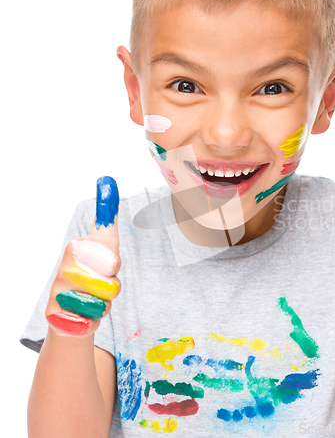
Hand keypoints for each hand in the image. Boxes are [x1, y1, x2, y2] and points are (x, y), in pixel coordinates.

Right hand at [45, 176, 120, 335]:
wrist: (72, 313)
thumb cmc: (92, 274)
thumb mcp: (103, 244)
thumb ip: (106, 218)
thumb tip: (107, 179)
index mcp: (75, 247)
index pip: (107, 250)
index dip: (113, 259)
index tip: (109, 260)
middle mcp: (63, 267)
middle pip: (111, 277)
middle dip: (113, 283)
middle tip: (102, 282)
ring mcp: (59, 292)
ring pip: (105, 298)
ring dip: (106, 301)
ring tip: (93, 298)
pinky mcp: (58, 317)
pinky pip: (94, 318)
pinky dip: (95, 319)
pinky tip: (84, 314)